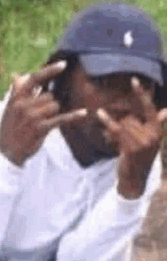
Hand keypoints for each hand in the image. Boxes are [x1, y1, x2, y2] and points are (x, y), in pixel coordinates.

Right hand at [0, 61, 87, 165]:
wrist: (5, 151)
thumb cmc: (10, 128)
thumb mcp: (8, 108)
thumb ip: (16, 92)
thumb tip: (20, 75)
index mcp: (15, 98)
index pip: (34, 79)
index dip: (49, 71)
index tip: (64, 64)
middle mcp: (22, 105)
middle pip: (49, 95)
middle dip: (48, 104)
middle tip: (38, 117)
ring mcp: (31, 116)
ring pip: (55, 106)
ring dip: (53, 114)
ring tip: (41, 123)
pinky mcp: (40, 128)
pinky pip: (61, 118)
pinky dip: (73, 116)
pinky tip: (83, 113)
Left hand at [96, 76, 166, 198]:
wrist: (134, 181)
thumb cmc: (139, 159)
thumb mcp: (149, 141)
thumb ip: (154, 125)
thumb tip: (166, 111)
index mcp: (157, 131)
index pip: (150, 108)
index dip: (142, 94)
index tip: (134, 79)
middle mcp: (153, 135)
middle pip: (130, 117)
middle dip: (121, 126)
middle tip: (121, 141)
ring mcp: (143, 142)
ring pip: (122, 124)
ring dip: (114, 130)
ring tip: (115, 142)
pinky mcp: (132, 148)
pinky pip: (117, 130)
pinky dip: (107, 122)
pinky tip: (99, 113)